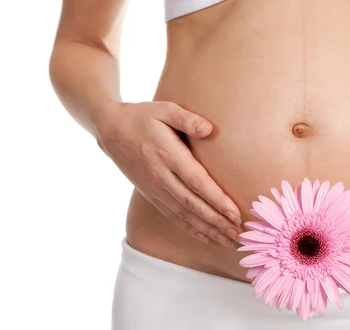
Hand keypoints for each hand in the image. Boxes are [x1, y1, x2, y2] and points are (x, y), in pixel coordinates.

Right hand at [96, 101, 242, 246]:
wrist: (110, 129)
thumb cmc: (142, 116)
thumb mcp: (164, 109)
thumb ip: (187, 119)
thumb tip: (209, 129)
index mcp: (168, 155)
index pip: (196, 182)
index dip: (216, 200)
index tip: (235, 213)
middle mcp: (161, 176)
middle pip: (192, 204)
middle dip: (217, 221)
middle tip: (239, 233)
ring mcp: (154, 188)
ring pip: (183, 215)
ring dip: (207, 229)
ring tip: (228, 240)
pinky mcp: (150, 194)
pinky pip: (172, 215)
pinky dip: (190, 228)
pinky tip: (206, 237)